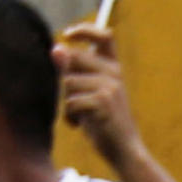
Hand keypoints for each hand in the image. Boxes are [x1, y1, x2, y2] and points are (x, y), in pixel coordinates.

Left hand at [51, 24, 142, 172]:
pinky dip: (70, 117)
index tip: (68, 35)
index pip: (104, 36)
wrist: (125, 150)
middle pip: (73, 59)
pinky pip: (70, 102)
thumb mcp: (90, 93)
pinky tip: (80, 125)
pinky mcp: (102, 102)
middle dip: (66, 80)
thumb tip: (56, 48)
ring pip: (68, 82)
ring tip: (81, 116)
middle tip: (76, 101)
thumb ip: (74, 71)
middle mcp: (114, 73)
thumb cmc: (104, 122)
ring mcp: (109, 86)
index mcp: (113, 68)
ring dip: (67, 103)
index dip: (85, 31)